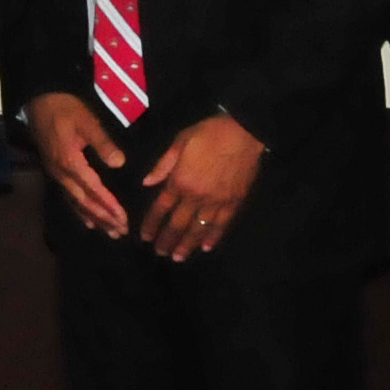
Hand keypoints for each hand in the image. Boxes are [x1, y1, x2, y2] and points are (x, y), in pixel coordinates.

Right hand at [27, 92, 132, 239]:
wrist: (40, 100)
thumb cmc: (66, 108)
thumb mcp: (88, 121)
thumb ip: (103, 143)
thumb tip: (120, 163)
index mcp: (70, 162)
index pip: (94, 190)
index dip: (109, 206)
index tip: (123, 219)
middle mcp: (61, 173)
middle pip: (84, 202)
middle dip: (103, 218)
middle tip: (121, 231)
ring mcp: (56, 174)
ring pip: (75, 203)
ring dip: (93, 218)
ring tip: (109, 232)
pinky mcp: (54, 171)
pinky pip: (67, 197)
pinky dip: (79, 211)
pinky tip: (87, 221)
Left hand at [138, 115, 267, 261]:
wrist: (244, 132)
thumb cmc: (210, 133)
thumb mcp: (180, 141)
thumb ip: (163, 165)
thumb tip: (146, 183)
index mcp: (179, 181)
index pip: (160, 208)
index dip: (152, 224)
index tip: (145, 237)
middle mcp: (196, 197)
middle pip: (177, 224)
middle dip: (167, 240)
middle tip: (160, 253)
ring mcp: (216, 202)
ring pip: (198, 229)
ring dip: (187, 245)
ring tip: (178, 257)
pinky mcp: (233, 203)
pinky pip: (221, 225)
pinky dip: (213, 237)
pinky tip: (206, 248)